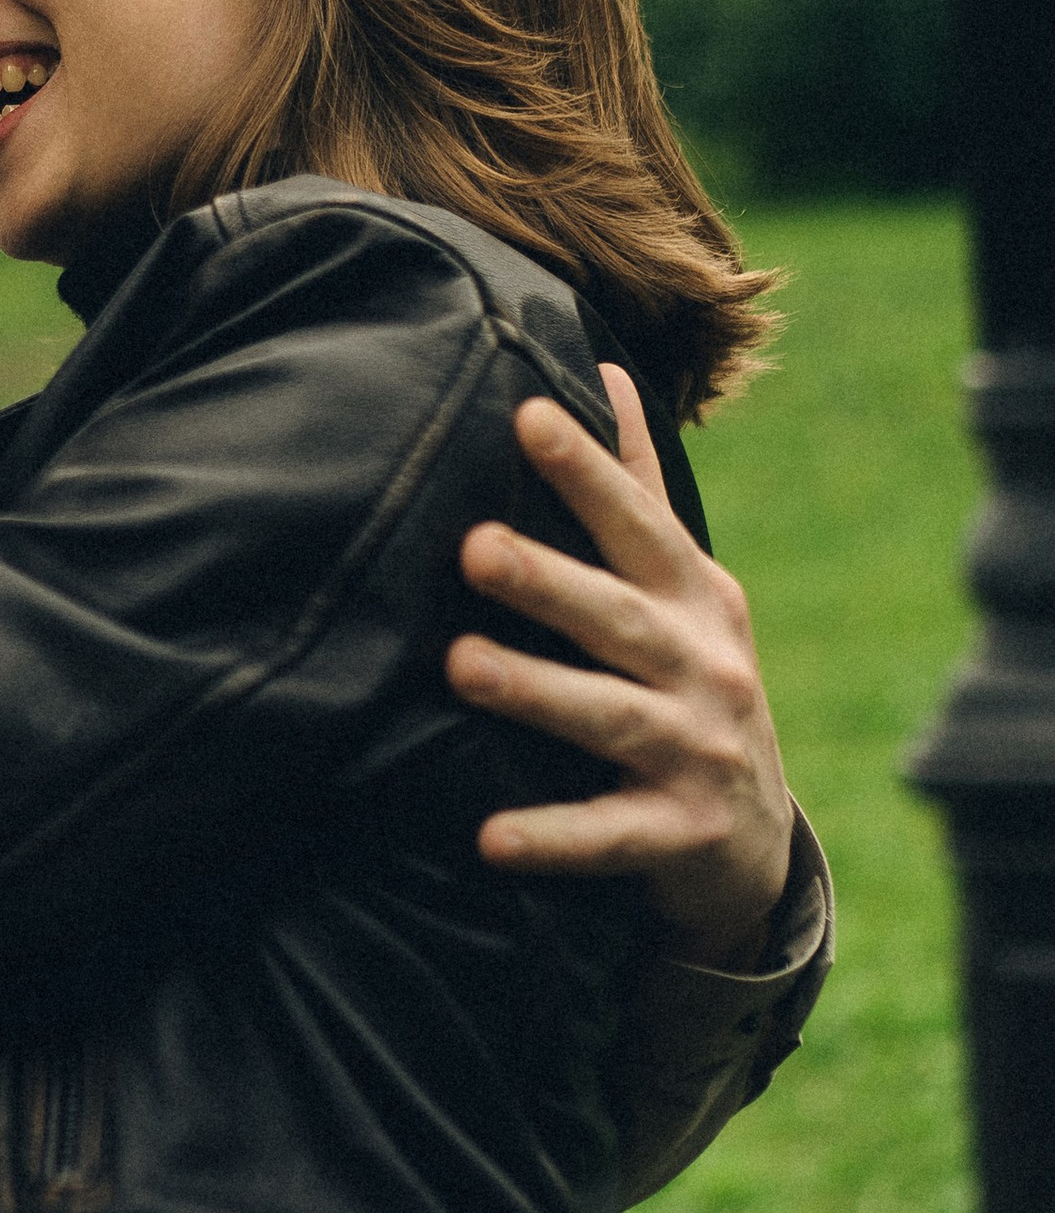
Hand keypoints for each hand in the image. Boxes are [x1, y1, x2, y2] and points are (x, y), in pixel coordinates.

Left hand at [449, 365, 791, 964]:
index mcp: (696, 599)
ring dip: (537, 691)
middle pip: (619, 616)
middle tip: (473, 547)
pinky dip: (553, 836)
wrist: (751, 846)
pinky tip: (488, 836)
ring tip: (461, 665)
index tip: (529, 415)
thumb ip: (638, 490)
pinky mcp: (683, 837)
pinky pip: (609, 835)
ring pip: (611, 716)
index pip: (639, 525)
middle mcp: (707, 668)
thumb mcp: (681, 592)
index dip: (589, 470)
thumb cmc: (691, 688)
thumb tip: (606, 366)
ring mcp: (701, 754)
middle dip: (549, 580)